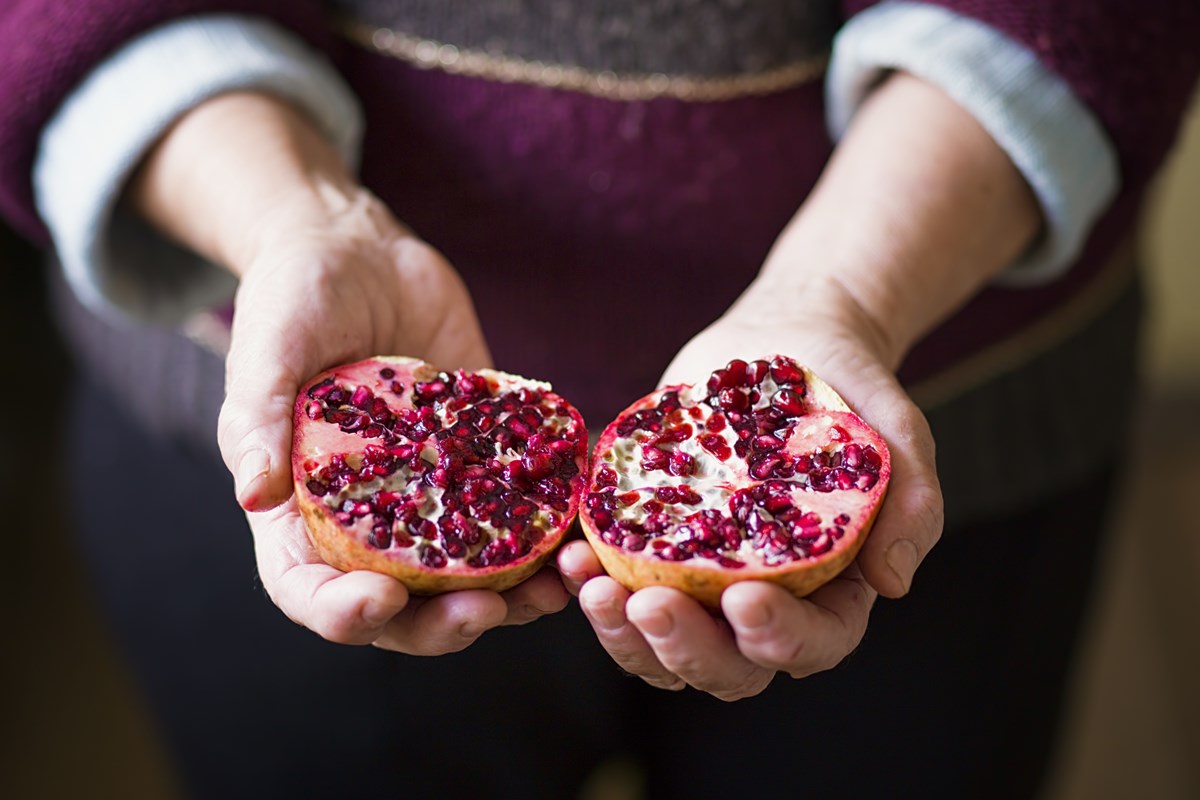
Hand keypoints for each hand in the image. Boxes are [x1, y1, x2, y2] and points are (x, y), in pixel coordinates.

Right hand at [227, 193, 568, 651]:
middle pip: (403, 604)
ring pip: (471, 572)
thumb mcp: (265, 352)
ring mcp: (431, 494)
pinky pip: (515, 509)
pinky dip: (549, 529)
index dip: (343, 613)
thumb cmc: (292, 299)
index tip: (384, 601)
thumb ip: (260, 418)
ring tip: (555, 589)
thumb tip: (253, 495)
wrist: (360, 252)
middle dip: (443, 621)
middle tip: (486, 612)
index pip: (311, 589)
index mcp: (302, 511)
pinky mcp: (480, 461)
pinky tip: (581, 527)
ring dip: (515, 594)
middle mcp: (370, 518)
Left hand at [558, 71, 1038, 697]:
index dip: (780, 638)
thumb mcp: (896, 434)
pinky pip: (617, 585)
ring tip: (591, 581)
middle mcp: (761, 603)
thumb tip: (892, 583)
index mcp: (830, 594)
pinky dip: (591, 579)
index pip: (812, 644)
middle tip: (647, 603)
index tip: (745, 598)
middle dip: (684, 647)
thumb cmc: (849, 394)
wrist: (785, 346)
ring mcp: (699, 582)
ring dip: (621, 630)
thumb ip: (911, 502)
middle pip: (725, 666)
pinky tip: (571, 551)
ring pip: (658, 645)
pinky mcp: (650, 546)